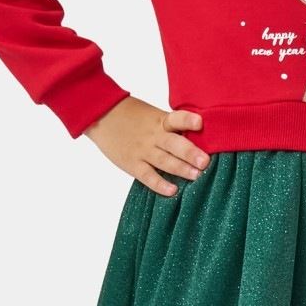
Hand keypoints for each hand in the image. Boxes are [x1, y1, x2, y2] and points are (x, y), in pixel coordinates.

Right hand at [83, 97, 210, 196]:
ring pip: (164, 161)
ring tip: (196, 176)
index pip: (176, 118)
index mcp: (161, 121)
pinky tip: (172, 191)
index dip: (188, 120)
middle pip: (174, 144)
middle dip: (190, 153)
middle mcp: (154, 136)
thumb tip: (199, 139)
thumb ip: (171, 127)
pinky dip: (159, 184)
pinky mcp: (132, 164)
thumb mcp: (153, 115)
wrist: (100, 116)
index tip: (200, 123)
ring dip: (181, 169)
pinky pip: (147, 176)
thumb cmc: (132, 115)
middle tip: (205, 162)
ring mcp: (143, 151)